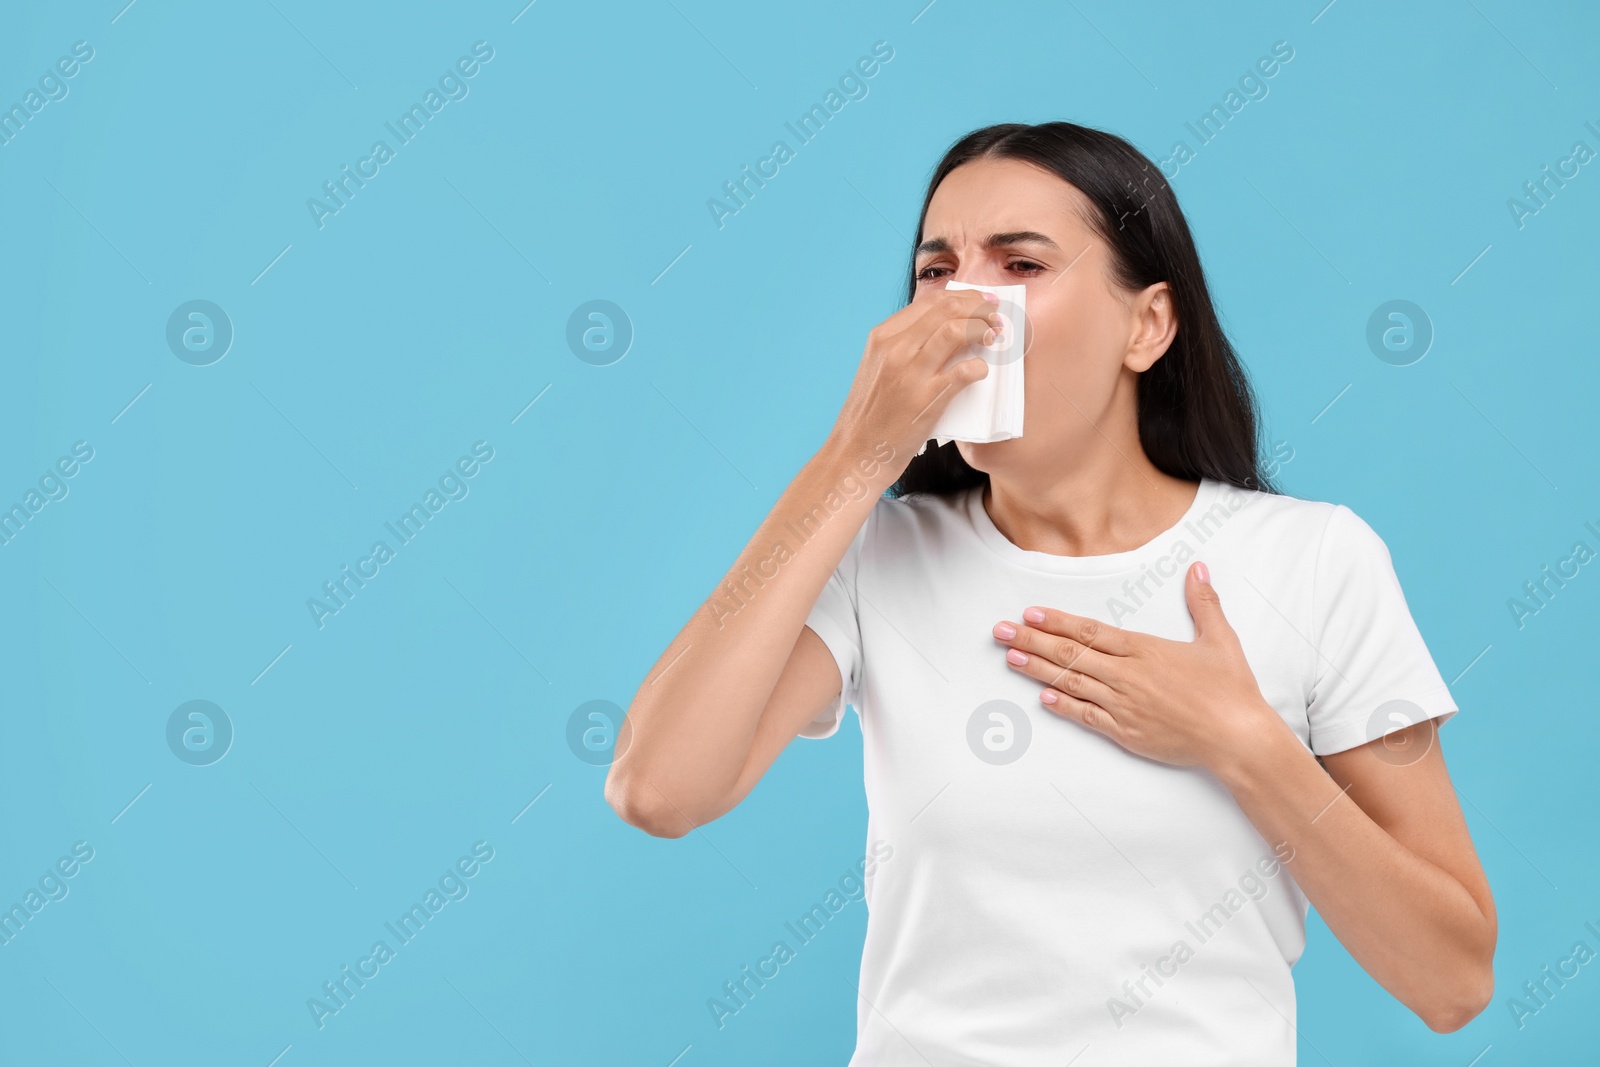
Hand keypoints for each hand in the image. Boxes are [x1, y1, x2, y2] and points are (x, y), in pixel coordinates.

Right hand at [827, 289, 1004, 474]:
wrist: (855, 453)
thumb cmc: (871, 415)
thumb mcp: (879, 368)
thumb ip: (905, 347)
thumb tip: (947, 330)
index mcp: (883, 336)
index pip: (932, 301)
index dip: (965, 297)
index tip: (983, 302)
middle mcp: (894, 348)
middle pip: (947, 309)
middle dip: (980, 308)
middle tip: (996, 318)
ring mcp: (910, 372)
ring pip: (956, 330)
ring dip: (983, 329)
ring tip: (993, 338)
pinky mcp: (926, 398)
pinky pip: (964, 370)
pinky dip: (980, 367)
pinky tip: (981, 372)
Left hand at [991, 561, 1279, 774]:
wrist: (1238, 738)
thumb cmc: (1231, 690)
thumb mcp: (1220, 640)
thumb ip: (1203, 603)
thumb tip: (1198, 568)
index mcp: (1145, 651)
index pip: (1091, 631)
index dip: (1058, 621)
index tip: (1030, 613)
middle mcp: (1128, 676)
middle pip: (1071, 654)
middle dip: (1031, 640)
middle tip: (1000, 631)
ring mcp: (1124, 706)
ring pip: (1072, 683)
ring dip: (1038, 670)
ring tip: (1010, 658)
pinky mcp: (1126, 733)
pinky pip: (1087, 717)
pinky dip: (1063, 706)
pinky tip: (1042, 698)